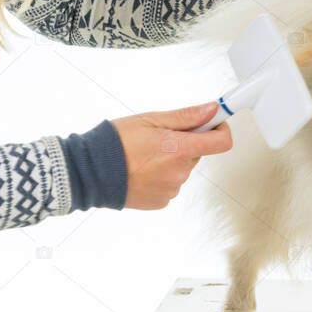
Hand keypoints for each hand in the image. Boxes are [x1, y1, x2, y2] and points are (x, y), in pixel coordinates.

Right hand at [112, 103, 231, 209]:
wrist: (89, 173)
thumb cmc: (115, 144)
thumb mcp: (150, 120)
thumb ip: (185, 117)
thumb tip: (212, 110)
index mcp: (179, 149)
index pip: (221, 142)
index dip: (220, 129)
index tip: (213, 122)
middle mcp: (179, 172)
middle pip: (197, 154)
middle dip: (185, 143)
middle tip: (160, 137)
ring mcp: (171, 189)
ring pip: (182, 169)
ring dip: (171, 160)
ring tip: (145, 156)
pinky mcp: (162, 201)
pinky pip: (171, 184)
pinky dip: (161, 176)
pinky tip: (142, 170)